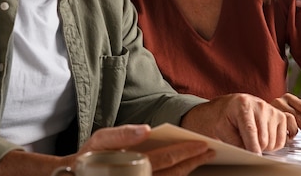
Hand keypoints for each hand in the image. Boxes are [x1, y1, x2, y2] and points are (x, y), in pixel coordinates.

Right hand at [78, 125, 214, 175]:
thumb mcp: (100, 140)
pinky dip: (176, 175)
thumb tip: (146, 130)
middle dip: (194, 161)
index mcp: (132, 166)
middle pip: (174, 173)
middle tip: (211, 151)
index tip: (203, 144)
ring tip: (202, 158)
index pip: (166, 159)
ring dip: (188, 169)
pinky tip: (184, 167)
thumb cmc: (88, 157)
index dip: (186, 151)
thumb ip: (122, 134)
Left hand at [180, 93, 294, 153]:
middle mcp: (260, 105)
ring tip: (252, 138)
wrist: (231, 106)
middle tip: (244, 142)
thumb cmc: (225, 117)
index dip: (252, 147)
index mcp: (243, 105)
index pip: (250, 130)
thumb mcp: (222, 129)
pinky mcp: (281, 116)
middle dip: (254, 148)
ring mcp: (272, 110)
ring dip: (263, 147)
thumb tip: (247, 154)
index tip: (254, 157)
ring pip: (273, 143)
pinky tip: (262, 137)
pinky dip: (272, 144)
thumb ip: (234, 142)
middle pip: (264, 140)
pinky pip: (281, 141)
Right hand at [270, 93, 300, 142]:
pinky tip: (290, 137)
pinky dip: (287, 132)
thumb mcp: (294, 111)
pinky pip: (280, 126)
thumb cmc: (278, 113)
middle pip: (298, 114)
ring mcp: (273, 109)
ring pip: (290, 121)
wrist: (255, 111)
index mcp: (289, 98)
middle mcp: (281, 101)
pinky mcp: (267, 117)